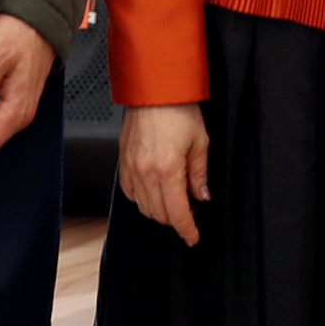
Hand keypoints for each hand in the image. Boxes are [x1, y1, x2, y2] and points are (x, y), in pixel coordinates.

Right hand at [117, 102, 210, 245]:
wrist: (155, 88)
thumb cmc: (178, 108)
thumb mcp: (200, 141)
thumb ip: (199, 173)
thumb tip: (201, 195)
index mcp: (168, 168)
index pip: (177, 212)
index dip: (187, 229)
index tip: (192, 236)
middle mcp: (146, 171)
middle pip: (158, 213)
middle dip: (174, 220)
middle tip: (187, 216)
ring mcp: (132, 166)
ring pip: (142, 206)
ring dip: (158, 211)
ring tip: (171, 204)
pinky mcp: (123, 160)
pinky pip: (129, 191)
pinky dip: (140, 198)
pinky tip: (152, 193)